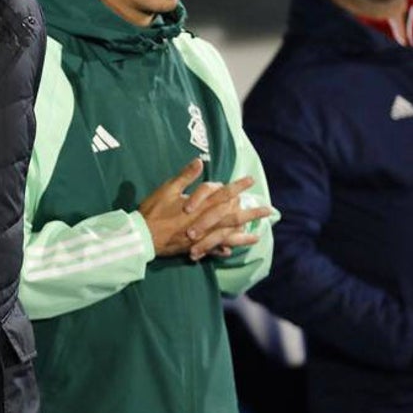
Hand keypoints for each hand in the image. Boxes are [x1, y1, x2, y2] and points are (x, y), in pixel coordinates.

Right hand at [138, 159, 270, 259]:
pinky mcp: (193, 247)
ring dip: (242, 236)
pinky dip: (222, 249)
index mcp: (200, 206)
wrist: (143, 237)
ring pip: (226, 236)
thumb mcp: (167, 189)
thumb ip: (185, 176)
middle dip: (250, 212)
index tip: (250, 180)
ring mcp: (201, 237)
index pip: (223, 194)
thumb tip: (200, 162)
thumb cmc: (154, 211)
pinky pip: (212, 249)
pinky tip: (229, 251)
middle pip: (232, 217)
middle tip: (268, 210)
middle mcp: (205, 222)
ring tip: (256, 237)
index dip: (238, 186)